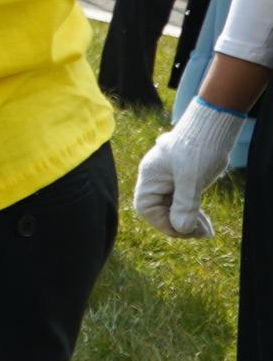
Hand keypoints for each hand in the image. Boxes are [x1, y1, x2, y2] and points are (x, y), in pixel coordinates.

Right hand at [133, 100, 241, 237]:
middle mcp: (156, 179)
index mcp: (150, 177)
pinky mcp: (182, 180)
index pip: (147, 208)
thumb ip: (185, 204)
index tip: (184, 231)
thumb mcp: (192, 179)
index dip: (163, 223)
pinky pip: (182, 202)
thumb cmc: (199, 148)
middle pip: (160, 210)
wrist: (213, 126)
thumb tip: (181, 229)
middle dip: (180, 225)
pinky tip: (205, 221)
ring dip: (188, 221)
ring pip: (173, 208)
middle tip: (201, 233)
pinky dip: (192, 213)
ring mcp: (169, 180)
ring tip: (207, 231)